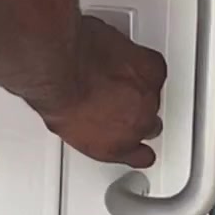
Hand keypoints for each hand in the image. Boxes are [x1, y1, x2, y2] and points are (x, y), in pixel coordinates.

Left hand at [29, 16, 166, 168]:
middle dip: (136, 113)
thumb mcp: (68, 128)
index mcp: (116, 147)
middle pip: (149, 124)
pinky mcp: (153, 70)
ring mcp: (148, 98)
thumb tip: (87, 122)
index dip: (137, 144)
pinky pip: (154, 68)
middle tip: (118, 98)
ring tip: (114, 74)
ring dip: (137, 87)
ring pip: (152, 96)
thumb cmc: (60, 97)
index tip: (133, 138)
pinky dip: (141, 62)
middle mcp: (138, 126)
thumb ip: (91, 130)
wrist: (65, 69)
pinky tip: (124, 58)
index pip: (142, 157)